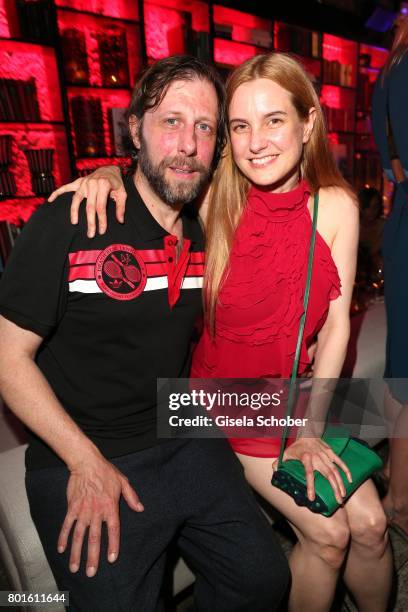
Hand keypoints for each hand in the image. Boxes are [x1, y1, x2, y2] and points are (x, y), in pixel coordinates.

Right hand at [48, 166, 125, 237]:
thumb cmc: (116, 183)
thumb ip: (121, 207)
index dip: (101, 220)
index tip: (102, 231)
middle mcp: (92, 183)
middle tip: (90, 235)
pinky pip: (66, 187)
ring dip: (74, 212)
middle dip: (90, 222)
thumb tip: (120, 221)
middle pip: (89, 206)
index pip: (101, 207)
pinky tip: (50, 200)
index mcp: (103, 185)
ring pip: (76, 199)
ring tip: (74, 223)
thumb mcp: (123, 193)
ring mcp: (83, 182)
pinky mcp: (78, 182)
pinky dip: (57, 193)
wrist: (109, 168)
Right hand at [57, 454, 142, 576]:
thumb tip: (140, 509)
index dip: (113, 545)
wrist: (87, 462)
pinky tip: (61, 548)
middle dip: (92, 557)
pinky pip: (67, 525)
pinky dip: (64, 537)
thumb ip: (131, 497)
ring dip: (76, 552)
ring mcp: (83, 510)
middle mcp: (96, 512)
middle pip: (95, 538)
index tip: (111, 559)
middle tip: (90, 572)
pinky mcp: (72, 507)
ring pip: (79, 535)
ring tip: (74, 567)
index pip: (113, 530)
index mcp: (110, 507)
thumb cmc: (106, 471)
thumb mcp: (123, 482)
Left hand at [272, 437, 351, 504]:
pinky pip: (340, 461)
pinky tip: (350, 480)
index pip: (309, 474)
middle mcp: (317, 457)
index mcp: (306, 459)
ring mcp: (325, 455)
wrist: (307, 432)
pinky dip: (346, 470)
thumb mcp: (286, 453)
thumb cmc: (296, 446)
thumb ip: (280, 462)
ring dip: (340, 483)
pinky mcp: (331, 452)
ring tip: (343, 495)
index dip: (310, 486)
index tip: (312, 498)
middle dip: (334, 489)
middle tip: (338, 502)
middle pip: (327, 475)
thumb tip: (274, 471)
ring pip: (335, 470)